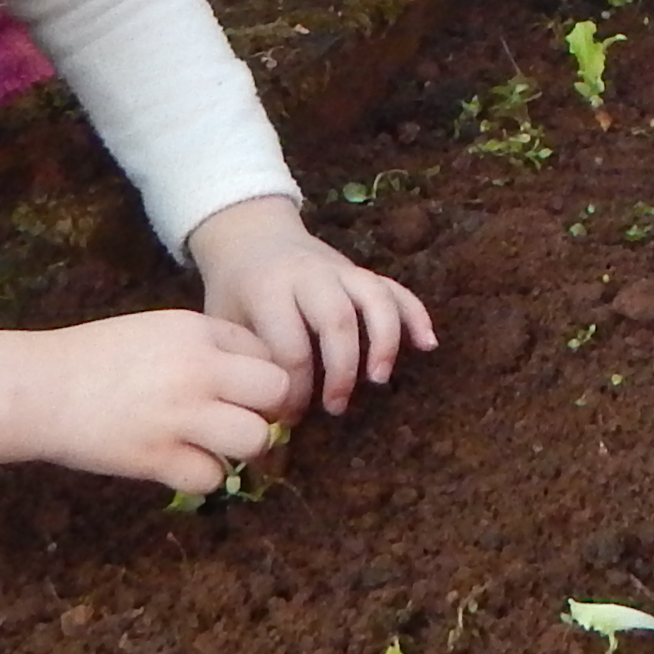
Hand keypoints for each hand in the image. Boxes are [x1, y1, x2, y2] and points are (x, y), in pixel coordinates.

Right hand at [0, 307, 297, 485]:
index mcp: (197, 330)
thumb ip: (206, 345)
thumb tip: (253, 376)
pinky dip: (201, 476)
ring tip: (214, 445)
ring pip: (255, 439)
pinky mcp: (156, 458)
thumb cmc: (96, 357)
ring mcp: (178, 415)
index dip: (260, 377)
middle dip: (267, 411)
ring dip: (241, 449)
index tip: (242, 392)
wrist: (38, 387)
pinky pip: (212, 477)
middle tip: (240, 421)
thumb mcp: (159, 330)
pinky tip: (180, 464)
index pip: (268, 353)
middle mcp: (196, 369)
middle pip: (276, 392)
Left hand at [190, 192, 433, 418]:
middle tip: (337, 407)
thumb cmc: (235, 290)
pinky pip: (396, 289)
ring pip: (375, 298)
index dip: (295, 388)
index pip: (290, 345)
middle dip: (342, 369)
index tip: (292, 417)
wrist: (250, 236)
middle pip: (337, 319)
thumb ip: (247, 361)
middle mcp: (310, 275)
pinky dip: (416, 314)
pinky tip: (428, 344)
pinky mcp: (361, 272)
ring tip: (380, 379)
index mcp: (269, 290)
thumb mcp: (225, 322)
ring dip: (384, 340)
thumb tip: (269, 417)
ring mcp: (341, 270)